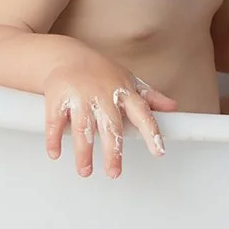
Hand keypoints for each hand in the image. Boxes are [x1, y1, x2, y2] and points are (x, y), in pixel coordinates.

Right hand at [44, 53, 176, 178]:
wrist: (66, 55)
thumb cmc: (101, 73)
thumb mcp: (128, 81)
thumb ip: (150, 98)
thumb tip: (173, 108)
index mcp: (123, 91)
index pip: (142, 113)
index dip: (152, 132)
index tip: (159, 152)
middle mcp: (102, 93)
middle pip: (110, 126)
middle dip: (112, 151)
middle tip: (114, 173)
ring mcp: (79, 94)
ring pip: (82, 127)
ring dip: (83, 152)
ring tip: (85, 171)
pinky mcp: (57, 96)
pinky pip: (55, 121)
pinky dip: (54, 139)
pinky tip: (56, 154)